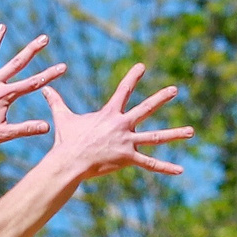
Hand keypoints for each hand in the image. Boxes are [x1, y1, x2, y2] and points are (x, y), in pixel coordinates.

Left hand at [0, 27, 65, 147]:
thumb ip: (26, 128)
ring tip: (1, 26)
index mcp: (5, 95)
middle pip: (17, 63)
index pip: (33, 83)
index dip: (49, 75)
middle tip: (44, 38)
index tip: (63, 66)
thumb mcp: (4, 134)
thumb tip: (47, 126)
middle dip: (32, 50)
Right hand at [43, 64, 192, 179]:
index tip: (142, 66)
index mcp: (109, 114)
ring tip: (192, 131)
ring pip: (156, 137)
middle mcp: (122, 125)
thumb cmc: (66, 140)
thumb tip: (44, 87)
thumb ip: (56, 101)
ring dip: (175, 134)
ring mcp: (127, 142)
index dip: (133, 77)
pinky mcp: (128, 158)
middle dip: (161, 98)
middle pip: (146, 108)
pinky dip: (165, 167)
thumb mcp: (62, 117)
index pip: (123, 90)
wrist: (70, 161)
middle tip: (175, 89)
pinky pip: (150, 164)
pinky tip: (180, 170)